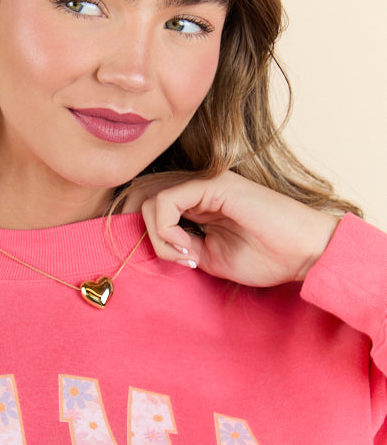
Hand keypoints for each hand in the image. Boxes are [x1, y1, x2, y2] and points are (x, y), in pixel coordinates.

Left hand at [125, 171, 340, 286]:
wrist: (302, 253)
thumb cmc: (266, 257)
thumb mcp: (209, 257)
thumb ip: (181, 246)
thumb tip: (153, 243)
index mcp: (198, 203)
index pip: (150, 205)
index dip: (144, 233)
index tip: (171, 261)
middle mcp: (198, 188)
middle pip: (142, 197)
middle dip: (142, 232)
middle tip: (173, 257)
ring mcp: (205, 183)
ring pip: (150, 199)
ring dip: (158, 237)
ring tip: (186, 255)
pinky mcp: (212, 185)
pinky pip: (165, 201)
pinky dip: (166, 230)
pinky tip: (188, 248)